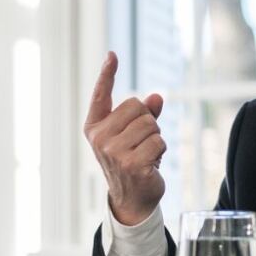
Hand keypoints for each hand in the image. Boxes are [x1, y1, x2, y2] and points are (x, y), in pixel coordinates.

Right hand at [84, 52, 166, 225]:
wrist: (132, 200)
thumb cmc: (133, 162)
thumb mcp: (135, 136)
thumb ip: (144, 114)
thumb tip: (157, 97)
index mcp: (95, 127)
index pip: (101, 95)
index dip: (107, 73)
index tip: (112, 55)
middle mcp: (99, 138)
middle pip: (137, 106)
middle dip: (147, 122)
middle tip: (140, 144)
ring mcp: (113, 151)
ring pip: (150, 124)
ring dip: (155, 138)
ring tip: (145, 155)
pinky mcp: (131, 164)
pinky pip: (158, 141)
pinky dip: (161, 151)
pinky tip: (150, 165)